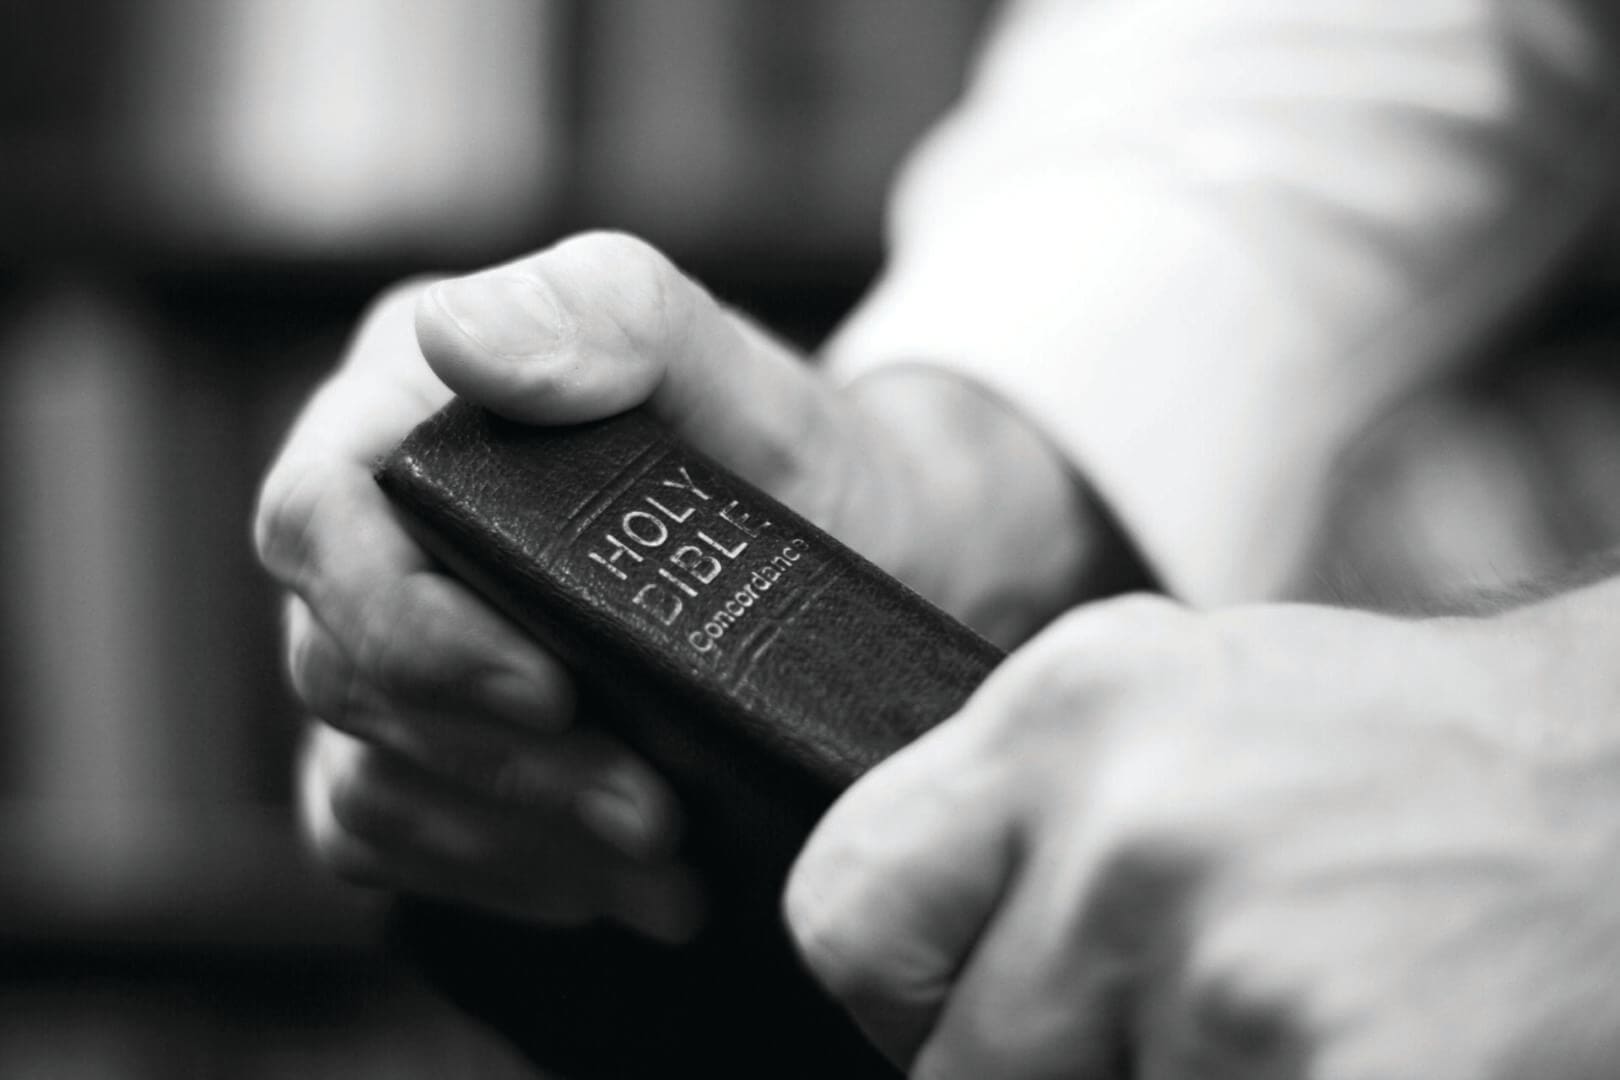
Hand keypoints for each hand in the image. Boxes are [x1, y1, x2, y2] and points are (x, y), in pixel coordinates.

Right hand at [255, 231, 1120, 937]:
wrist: (858, 557)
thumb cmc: (786, 453)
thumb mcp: (726, 363)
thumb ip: (605, 314)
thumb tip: (454, 335)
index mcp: (410, 399)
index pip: (319, 514)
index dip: (404, 623)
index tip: (550, 693)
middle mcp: (372, 522)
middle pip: (339, 665)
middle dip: (497, 759)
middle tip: (651, 811)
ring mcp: (383, 641)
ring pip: (365, 772)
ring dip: (515, 835)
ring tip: (666, 862)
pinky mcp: (412, 742)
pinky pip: (387, 836)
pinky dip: (500, 873)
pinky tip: (615, 883)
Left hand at [785, 595, 1619, 1076]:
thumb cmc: (1399, 760)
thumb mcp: (1174, 714)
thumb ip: (1022, 823)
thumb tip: (906, 963)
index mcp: (1065, 712)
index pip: (843, 909)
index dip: (898, 988)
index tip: (955, 1003)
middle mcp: (1129, 832)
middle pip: (957, 1072)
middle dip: (1050, 1072)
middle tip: (1176, 1014)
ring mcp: (1232, 973)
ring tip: (1285, 1013)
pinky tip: (1348, 1056)